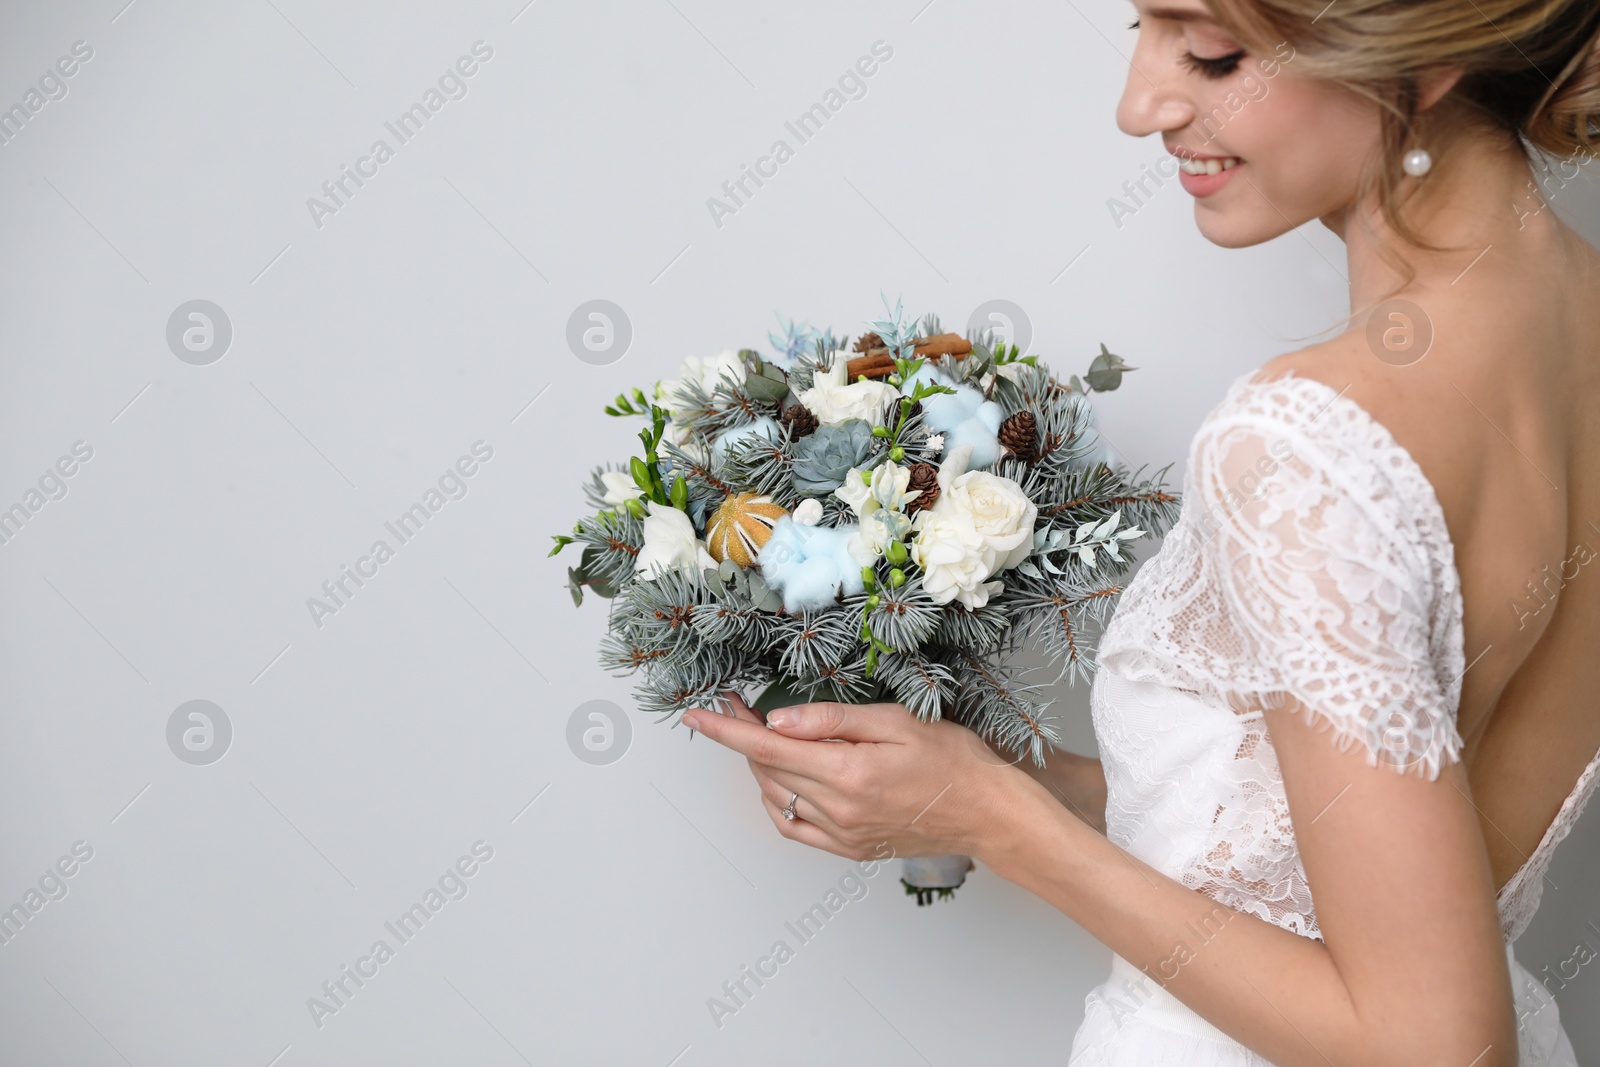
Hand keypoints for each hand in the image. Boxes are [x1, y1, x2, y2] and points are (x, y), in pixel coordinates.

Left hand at [680, 693, 1022, 862]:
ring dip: (760, 767)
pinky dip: (778, 801)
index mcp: (848, 774)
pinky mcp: (850, 848)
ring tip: (765, 736)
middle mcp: (839, 810)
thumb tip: (777, 722)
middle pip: (766, 771)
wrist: (987, 811)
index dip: (725, 729)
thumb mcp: (895, 721)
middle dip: (743, 737)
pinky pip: (795, 828)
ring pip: (777, 798)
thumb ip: (831, 720)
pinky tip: (783, 781)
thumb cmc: (952, 759)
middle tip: (739, 705)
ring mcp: (842, 834)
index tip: (695, 714)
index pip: (767, 748)